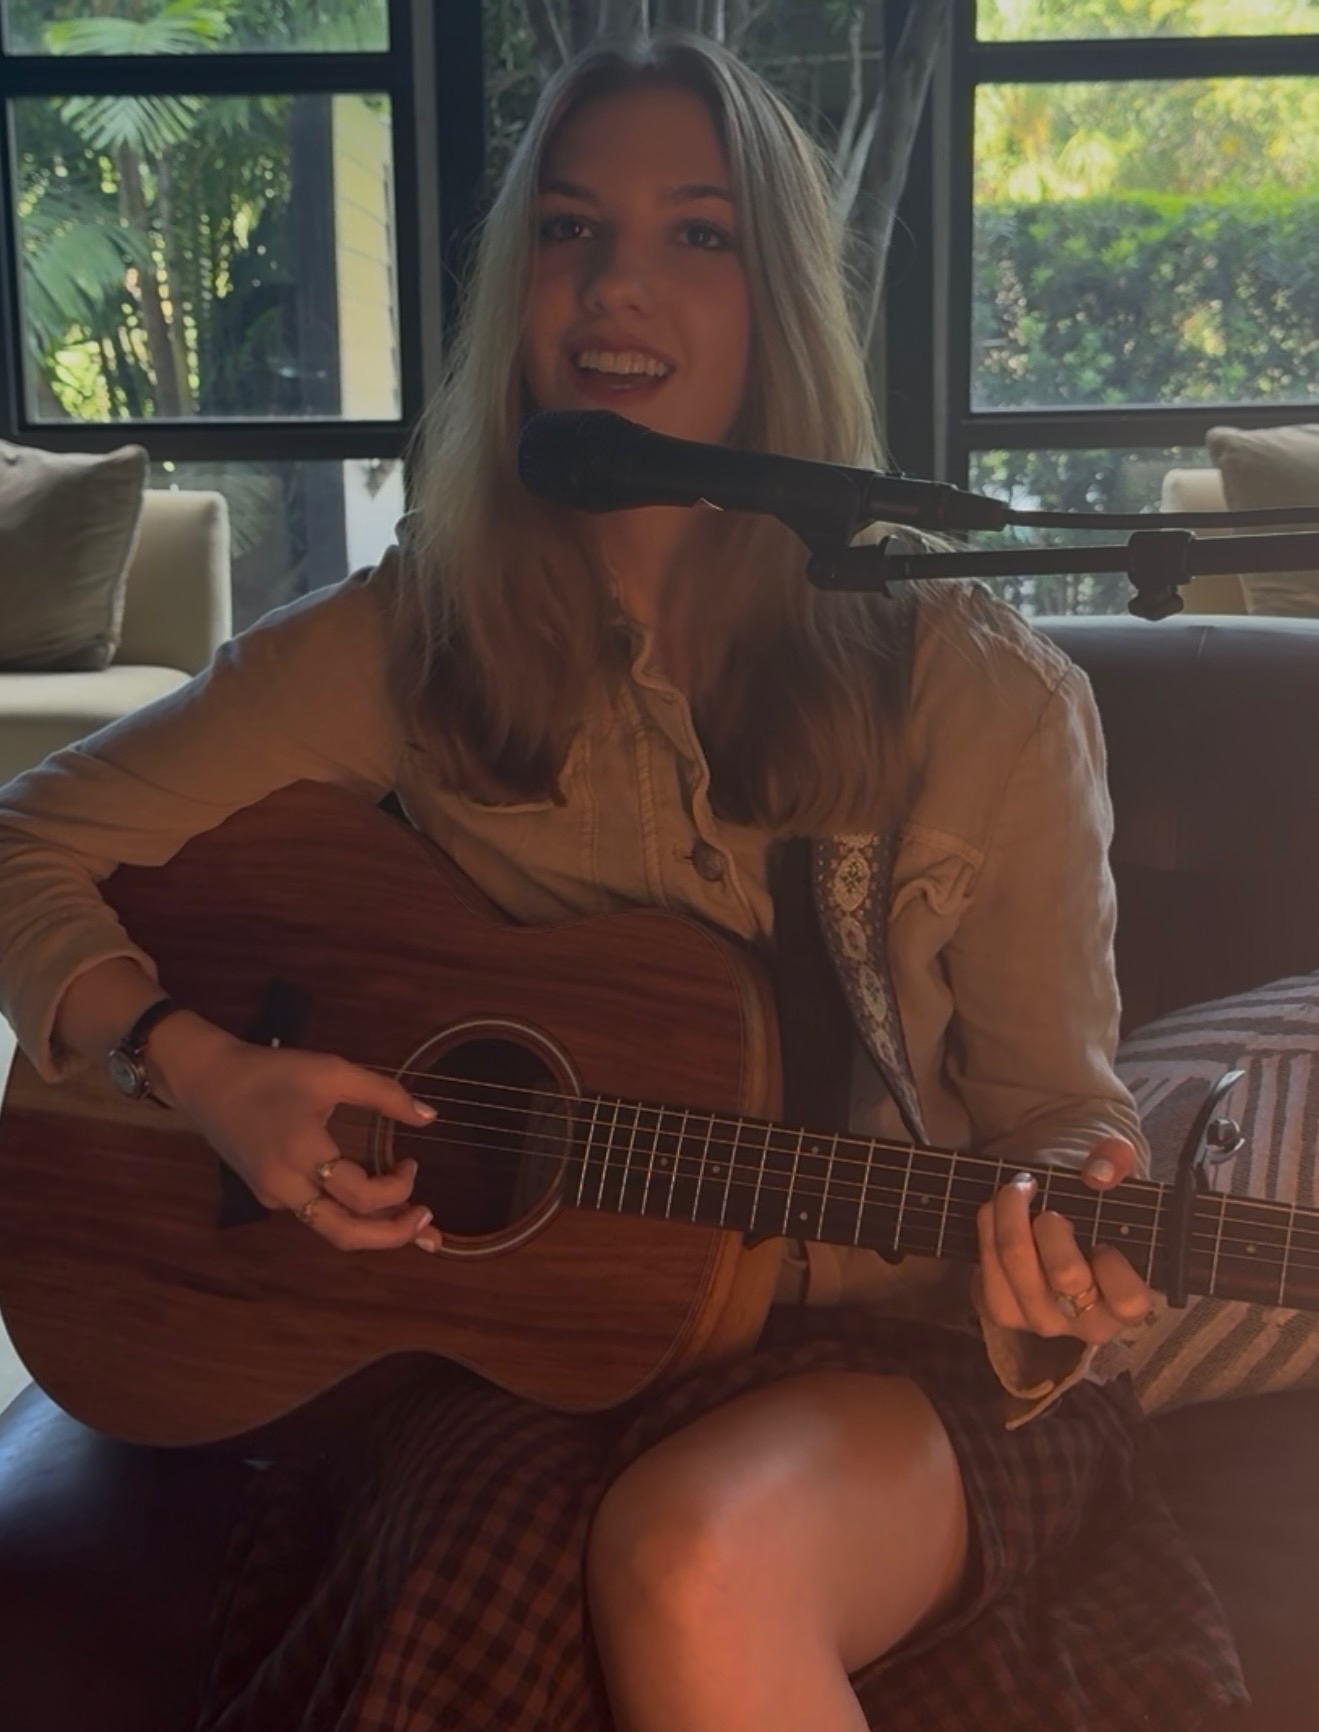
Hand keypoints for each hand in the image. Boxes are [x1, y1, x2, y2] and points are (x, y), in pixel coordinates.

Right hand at [150, 1012, 441, 1252]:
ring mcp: (273, 1196)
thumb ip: (383, 1094)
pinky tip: (368, 1204)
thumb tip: (431, 1117)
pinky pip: (314, 1214)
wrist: (207, 1081)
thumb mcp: (332, 1071)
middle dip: (392, 1236)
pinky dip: (346, 1215)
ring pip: (329, 1230)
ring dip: (373, 1232)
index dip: (398, 1188)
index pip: (361, 1196)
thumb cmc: (272, 1072)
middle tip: (427, 1226)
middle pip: (345, 1234)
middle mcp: (286, 1185)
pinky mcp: (266, 1196)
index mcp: (303, 1153)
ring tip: (410, 1225)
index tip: (411, 1161)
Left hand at [975, 1135, 1154, 1343]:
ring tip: (1020, 1190)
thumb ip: (1117, 1160)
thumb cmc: (1093, 1202)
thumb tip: (1099, 1173)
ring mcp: (1042, 1321)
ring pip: (1017, 1265)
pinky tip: (997, 1209)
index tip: (1102, 1240)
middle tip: (1051, 1207)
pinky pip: (987, 1267)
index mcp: (1126, 1303)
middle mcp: (1086, 1323)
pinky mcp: (1002, 1311)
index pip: (1128, 1299)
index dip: (1113, 1264)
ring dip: (1010, 1214)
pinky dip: (988, 1227)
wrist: (1053, 1213)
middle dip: (1051, 1224)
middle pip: (1066, 1275)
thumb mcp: (1113, 1173)